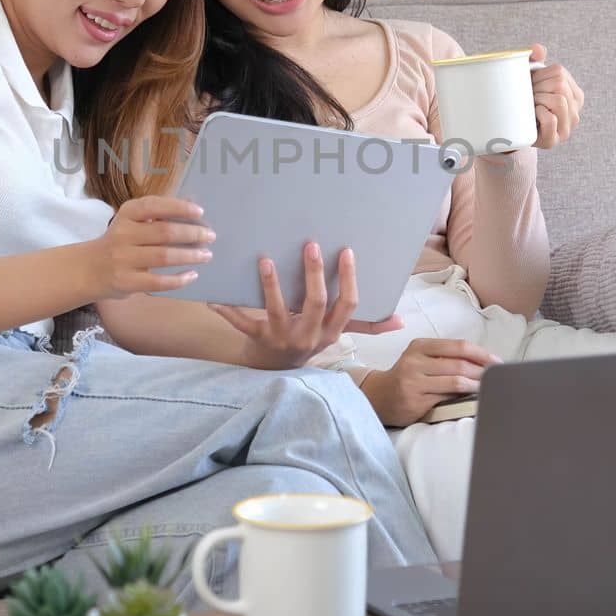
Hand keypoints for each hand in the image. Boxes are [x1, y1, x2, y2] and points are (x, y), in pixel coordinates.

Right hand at [85, 196, 213, 299]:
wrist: (87, 270)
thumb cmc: (119, 244)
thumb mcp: (130, 223)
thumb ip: (155, 216)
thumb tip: (193, 207)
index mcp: (126, 215)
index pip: (154, 206)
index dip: (179, 207)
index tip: (200, 212)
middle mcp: (123, 234)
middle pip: (164, 232)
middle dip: (192, 233)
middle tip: (210, 236)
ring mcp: (124, 259)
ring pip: (163, 256)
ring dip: (190, 255)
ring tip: (206, 255)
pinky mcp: (126, 282)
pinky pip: (158, 282)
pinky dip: (178, 279)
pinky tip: (192, 275)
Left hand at [209, 242, 404, 369]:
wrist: (274, 370)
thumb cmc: (308, 340)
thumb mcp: (337, 334)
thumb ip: (366, 326)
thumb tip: (401, 321)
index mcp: (331, 331)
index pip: (347, 305)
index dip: (348, 279)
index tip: (346, 251)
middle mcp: (308, 336)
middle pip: (315, 303)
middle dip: (314, 275)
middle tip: (310, 245)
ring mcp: (281, 337)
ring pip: (278, 310)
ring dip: (271, 284)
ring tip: (265, 260)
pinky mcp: (255, 339)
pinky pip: (241, 323)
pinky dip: (227, 309)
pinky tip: (214, 294)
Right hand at [359, 338, 500, 426]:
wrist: (378, 396)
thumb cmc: (407, 376)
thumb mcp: (420, 358)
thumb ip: (444, 357)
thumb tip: (481, 361)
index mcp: (420, 346)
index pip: (457, 346)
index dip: (481, 353)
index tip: (496, 361)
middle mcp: (415, 361)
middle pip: (458, 363)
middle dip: (483, 370)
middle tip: (498, 376)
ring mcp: (413, 381)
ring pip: (454, 380)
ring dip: (476, 384)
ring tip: (489, 386)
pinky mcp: (415, 400)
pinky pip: (446, 397)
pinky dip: (463, 397)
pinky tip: (472, 397)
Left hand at [527, 44, 583, 150]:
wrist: (512, 128)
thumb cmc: (525, 100)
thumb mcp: (531, 78)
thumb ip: (535, 59)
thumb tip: (538, 49)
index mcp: (575, 93)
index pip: (559, 73)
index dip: (539, 76)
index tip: (532, 85)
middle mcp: (575, 110)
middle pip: (559, 85)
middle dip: (538, 88)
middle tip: (529, 97)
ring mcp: (567, 127)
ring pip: (558, 101)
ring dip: (538, 100)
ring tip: (531, 107)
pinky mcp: (554, 140)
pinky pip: (550, 119)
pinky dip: (538, 114)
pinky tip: (533, 117)